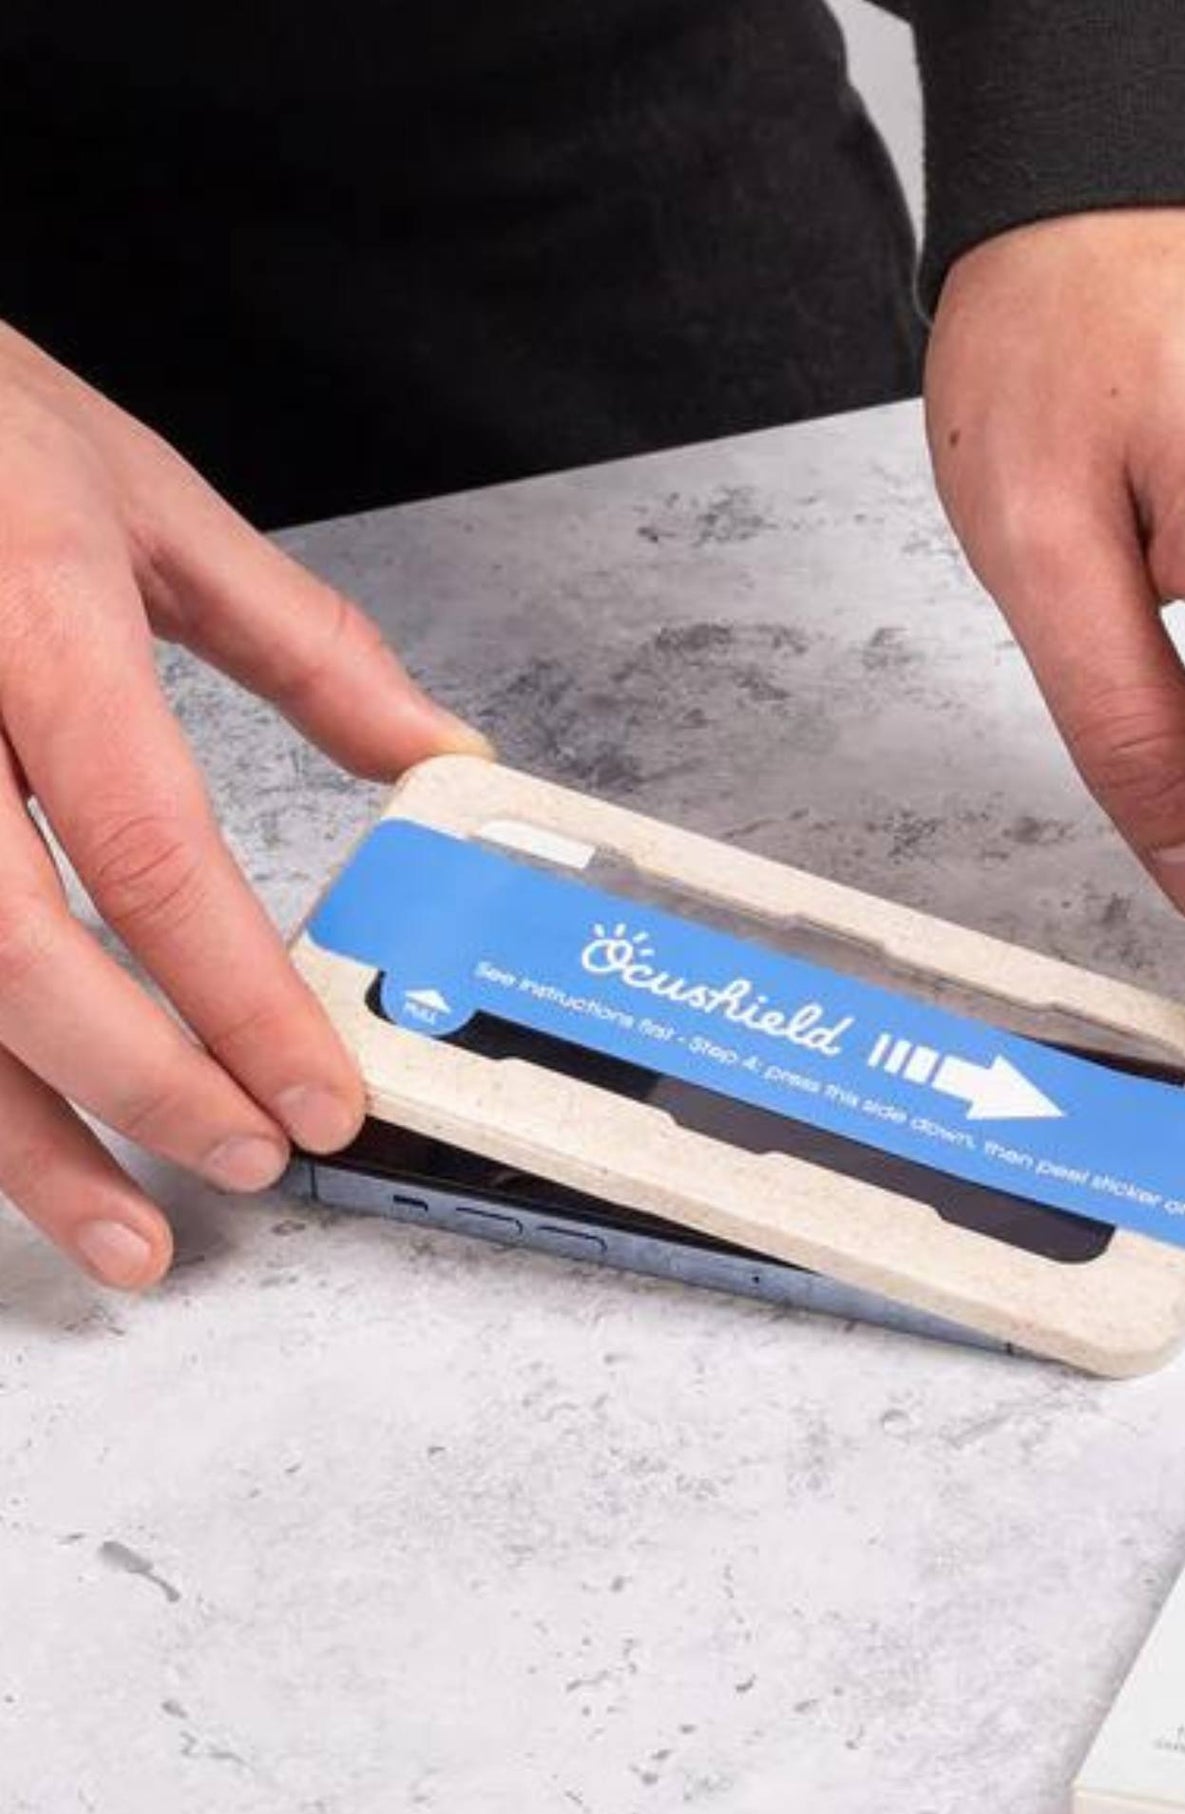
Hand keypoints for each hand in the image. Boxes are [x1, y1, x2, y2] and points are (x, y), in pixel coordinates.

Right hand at [0, 322, 486, 1285]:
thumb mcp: (151, 504)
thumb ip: (307, 646)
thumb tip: (440, 755)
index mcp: (36, 624)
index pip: (152, 851)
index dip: (238, 997)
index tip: (318, 1096)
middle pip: (16, 951)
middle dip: (139, 1086)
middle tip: (246, 1168)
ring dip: (21, 1139)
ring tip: (127, 1237)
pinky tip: (21, 1145)